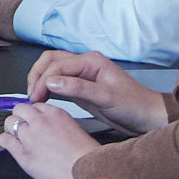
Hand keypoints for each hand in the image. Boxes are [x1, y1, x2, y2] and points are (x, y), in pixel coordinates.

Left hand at [0, 102, 98, 178]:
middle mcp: (41, 122)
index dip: (33, 114)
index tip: (33, 120)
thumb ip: (61, 127)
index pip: (36, 106)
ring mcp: (30, 137)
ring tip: (13, 135)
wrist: (88, 175)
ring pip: (10, 122)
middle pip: (20, 109)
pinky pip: (5, 140)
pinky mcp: (23, 154)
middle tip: (21, 126)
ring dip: (11, 128)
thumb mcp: (77, 132)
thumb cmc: (88, 160)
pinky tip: (4, 143)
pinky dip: (3, 141)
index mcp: (57, 114)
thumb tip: (53, 133)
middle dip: (20, 117)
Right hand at [26, 49, 170, 135]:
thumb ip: (78, 88)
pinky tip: (43, 99)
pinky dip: (47, 88)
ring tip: (34, 97)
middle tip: (31, 95)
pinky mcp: (80, 88)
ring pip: (52, 70)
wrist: (147, 118)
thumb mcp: (106, 97)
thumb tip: (51, 81)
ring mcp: (82, 75)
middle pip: (51, 61)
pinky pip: (58, 82)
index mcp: (91, 61)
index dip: (43, 79)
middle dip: (37, 76)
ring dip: (40, 80)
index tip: (35, 97)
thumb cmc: (134, 105)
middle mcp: (85, 64)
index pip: (58, 65)